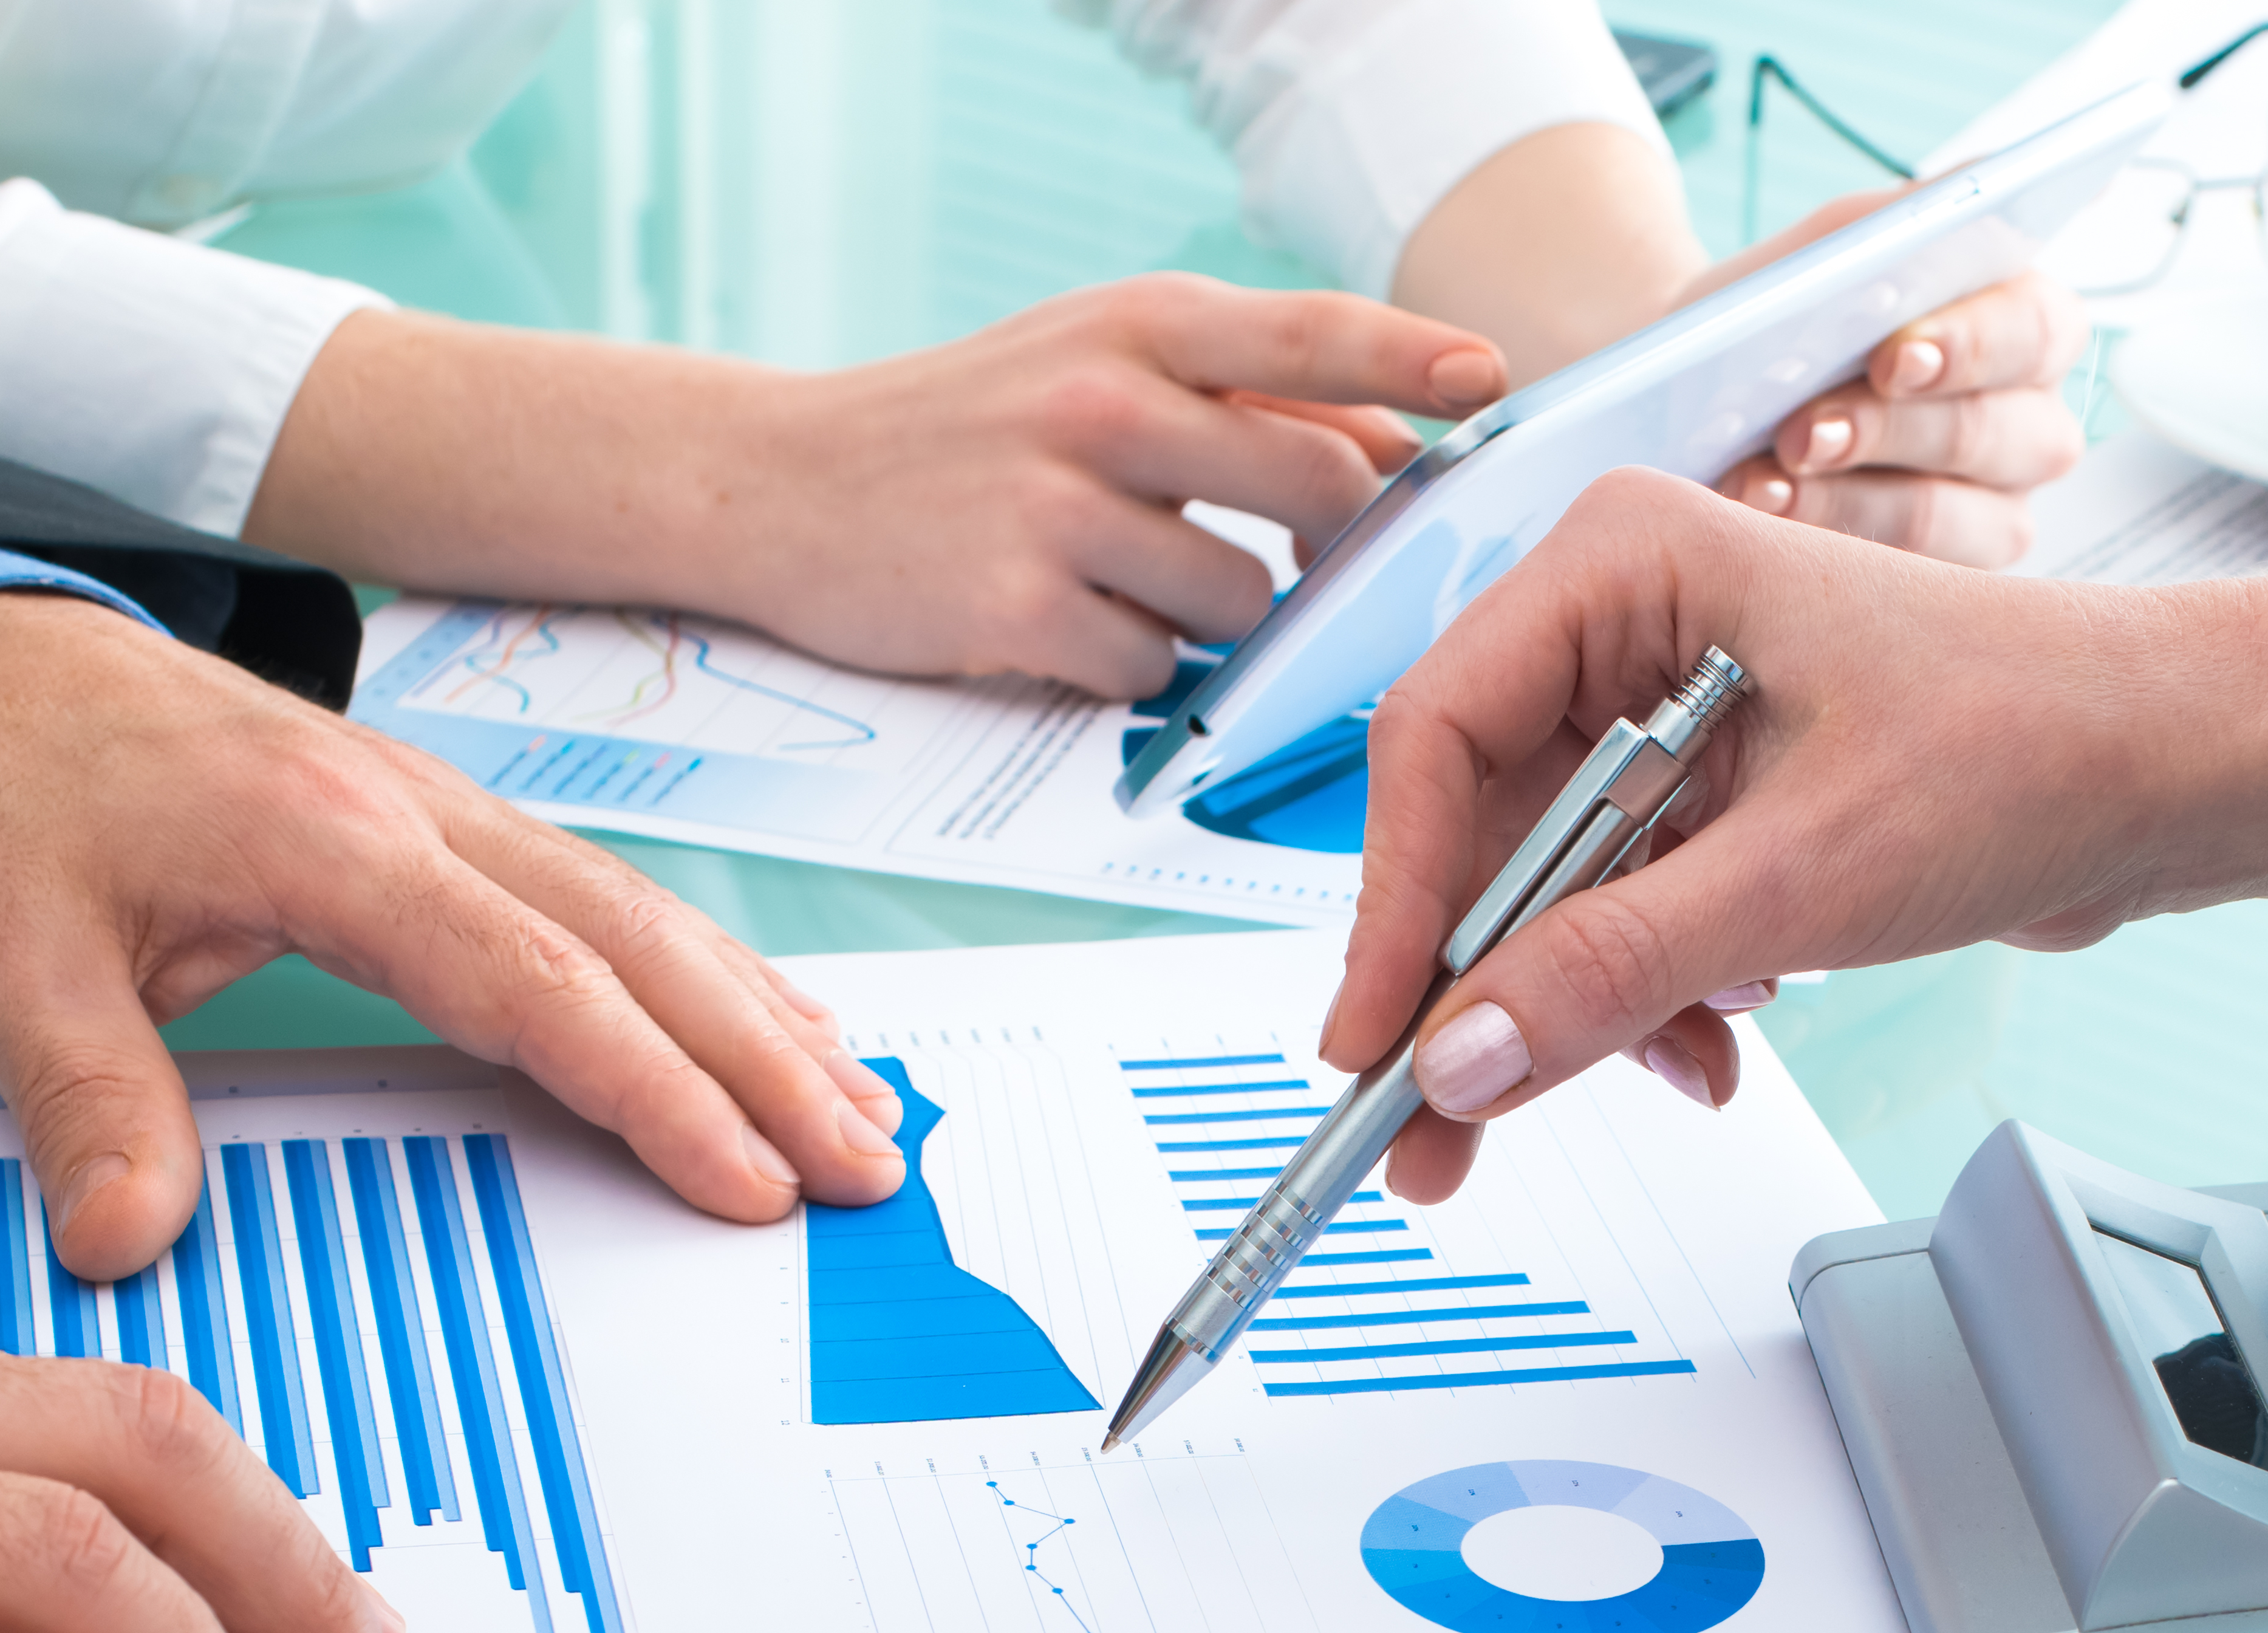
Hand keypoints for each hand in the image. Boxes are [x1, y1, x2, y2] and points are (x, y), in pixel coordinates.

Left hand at [0, 591, 905, 1280]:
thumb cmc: (6, 799)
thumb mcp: (7, 953)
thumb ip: (83, 1100)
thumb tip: (125, 1242)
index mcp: (329, 845)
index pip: (533, 983)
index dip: (650, 1089)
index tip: (743, 1183)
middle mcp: (417, 814)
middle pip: (633, 944)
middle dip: (761, 1061)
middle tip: (865, 1163)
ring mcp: (445, 808)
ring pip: (643, 914)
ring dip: (758, 1014)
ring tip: (862, 1107)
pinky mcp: (446, 821)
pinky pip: (606, 897)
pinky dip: (705, 968)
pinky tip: (771, 1020)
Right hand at [706, 279, 1500, 697]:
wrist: (778, 482)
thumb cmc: (962, 425)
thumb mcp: (1093, 358)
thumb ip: (1239, 387)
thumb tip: (1392, 433)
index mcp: (1137, 324)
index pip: (1315, 333)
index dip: (1416, 362)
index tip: (1489, 384)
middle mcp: (1104, 401)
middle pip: (1318, 482)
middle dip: (1336, 542)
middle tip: (1307, 564)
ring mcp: (1058, 507)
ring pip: (1241, 598)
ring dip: (1220, 622)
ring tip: (1141, 592)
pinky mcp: (1014, 609)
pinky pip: (1149, 672)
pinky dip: (1132, 673)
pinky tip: (1073, 633)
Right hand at [1323, 470, 2267, 1200]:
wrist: (2183, 768)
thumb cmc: (2037, 743)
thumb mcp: (1805, 878)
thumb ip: (1614, 970)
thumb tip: (1464, 1057)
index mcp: (1628, 564)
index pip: (1435, 741)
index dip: (1393, 906)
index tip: (1374, 1043)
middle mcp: (1630, 622)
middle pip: (1476, 828)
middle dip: (1482, 988)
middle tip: (1440, 1130)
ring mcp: (1667, 709)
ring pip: (1544, 890)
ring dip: (1583, 1004)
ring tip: (1669, 1070)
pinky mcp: (1711, 790)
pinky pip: (1617, 911)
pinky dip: (1647, 995)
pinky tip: (1714, 1040)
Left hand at [1692, 190, 2086, 565]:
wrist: (1703, 392)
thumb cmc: (1785, 312)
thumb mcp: (1833, 249)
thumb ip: (1904, 216)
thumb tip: (1982, 182)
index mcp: (2027, 327)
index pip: (2034, 333)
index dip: (1969, 345)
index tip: (1893, 356)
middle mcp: (2030, 424)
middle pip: (1990, 435)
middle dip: (1887, 432)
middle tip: (1802, 430)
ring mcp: (1991, 512)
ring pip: (1940, 518)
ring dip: (1842, 502)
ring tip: (1763, 483)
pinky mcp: (1935, 582)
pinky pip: (1893, 581)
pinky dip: (1818, 551)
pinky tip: (1759, 522)